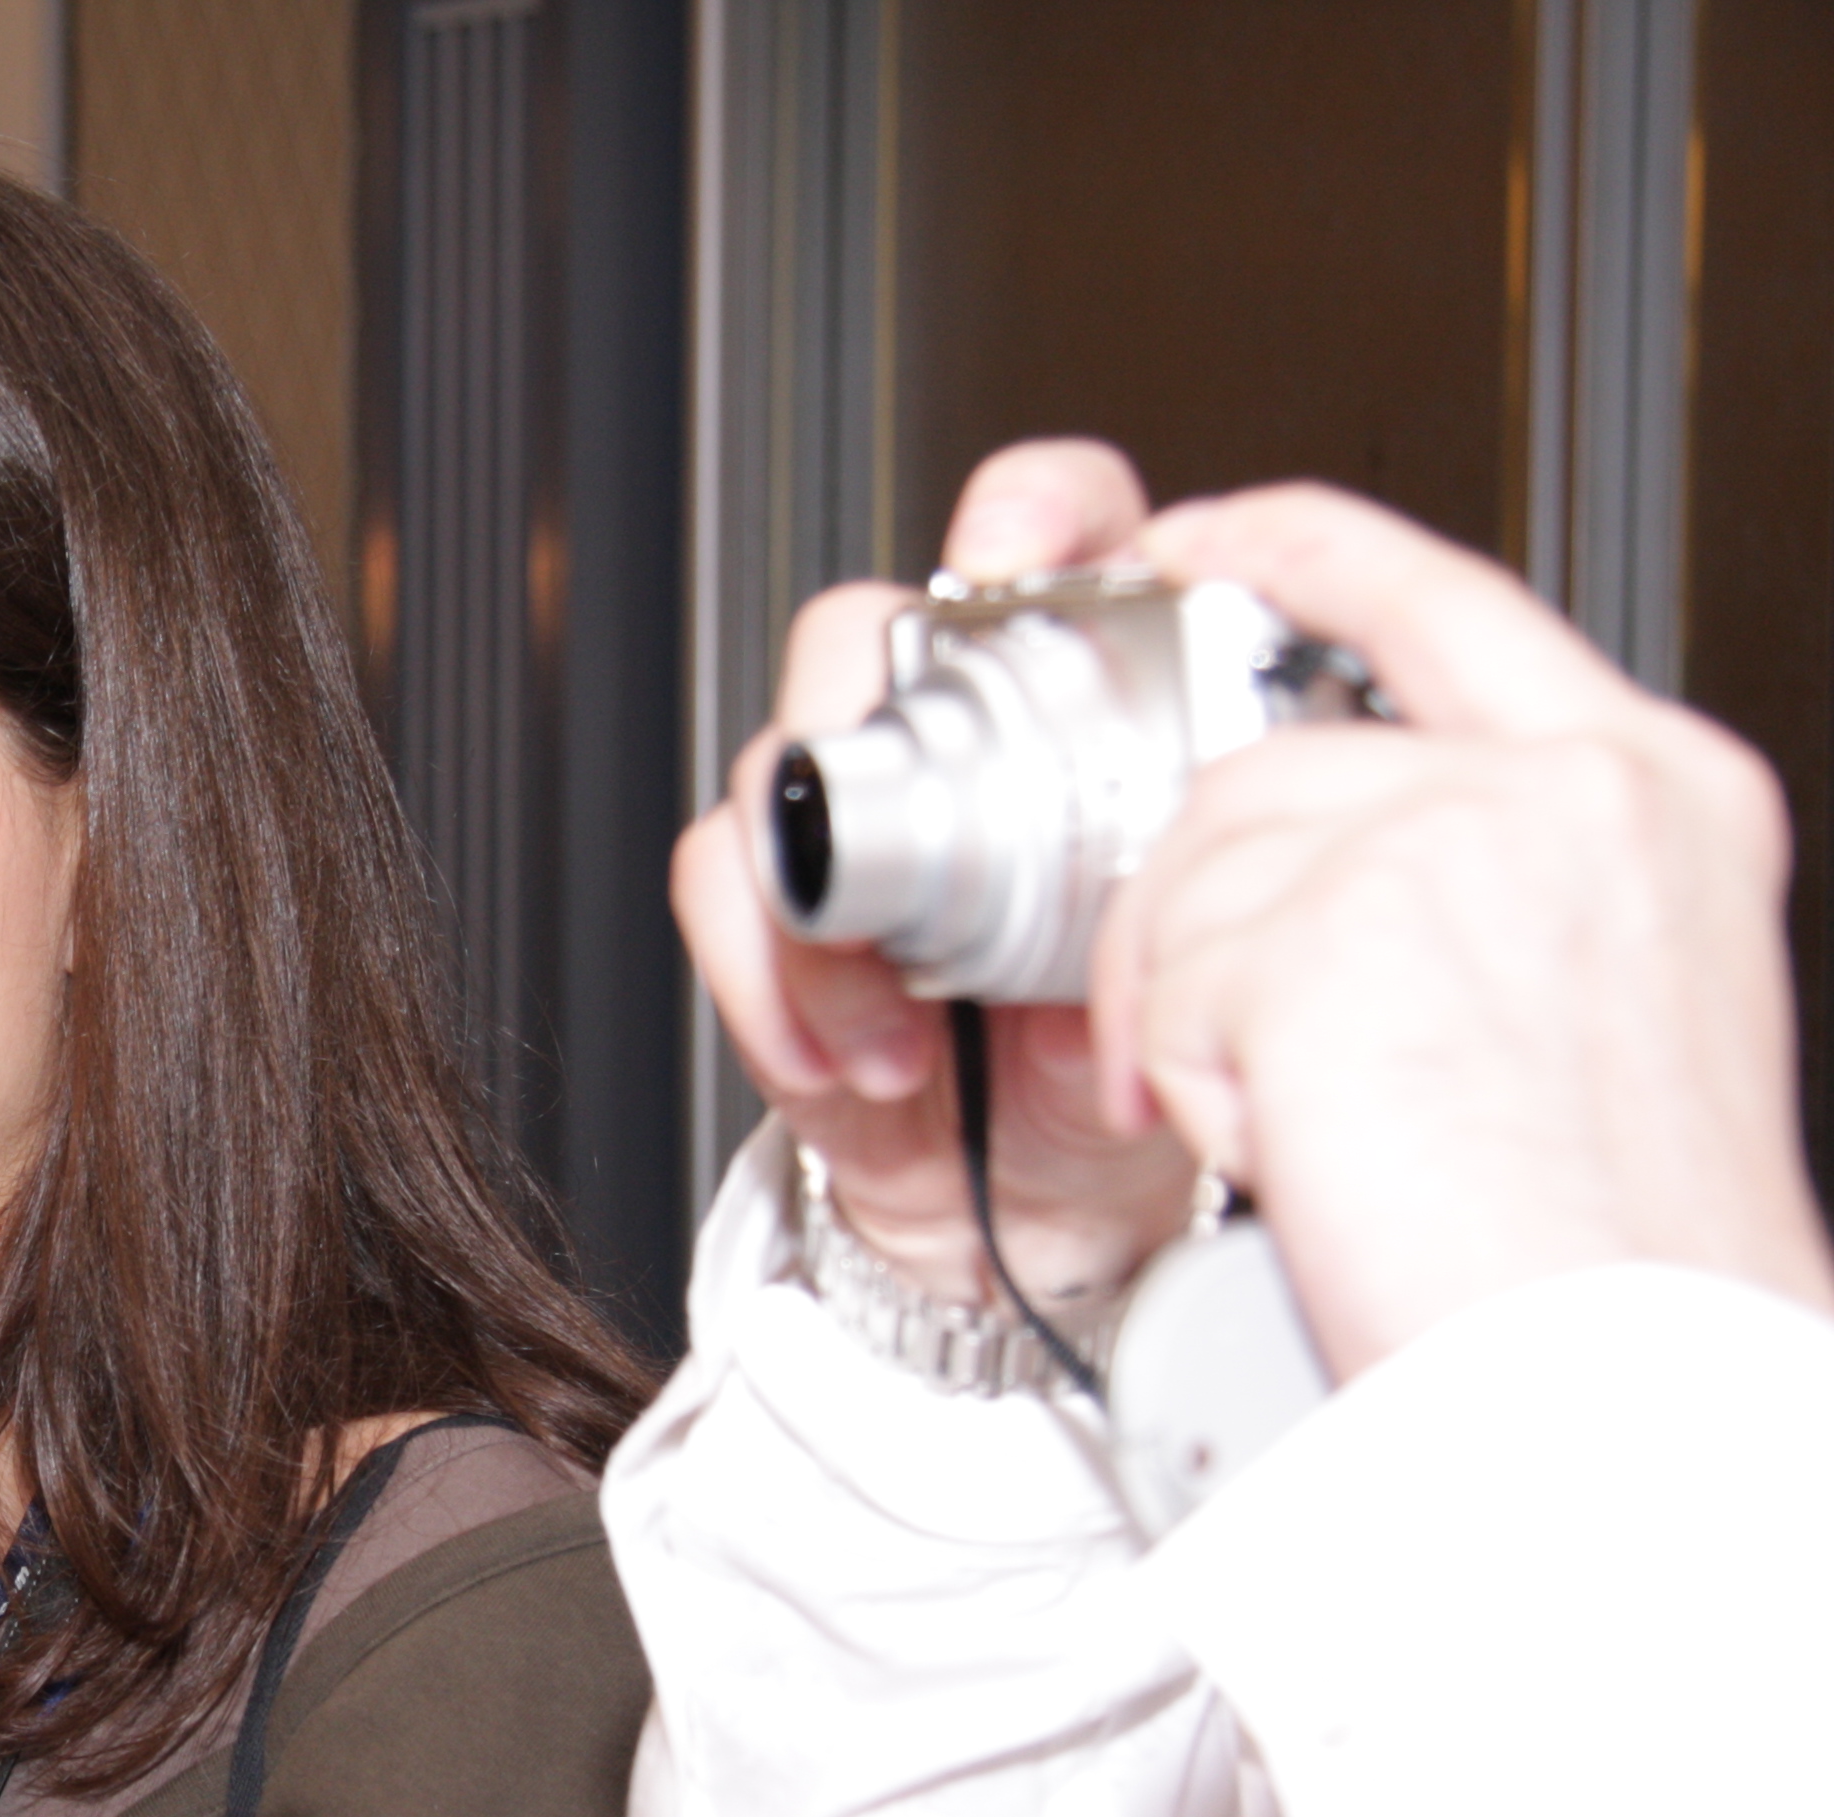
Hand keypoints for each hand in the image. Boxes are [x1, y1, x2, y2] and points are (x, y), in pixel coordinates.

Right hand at [677, 438, 1198, 1303]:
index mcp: (1091, 692)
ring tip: (896, 1029)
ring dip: (819, 911)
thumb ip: (1167, 922)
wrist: (1052, 1210)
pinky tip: (843, 1059)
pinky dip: (768, 980)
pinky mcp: (775, 910)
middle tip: (906, 821)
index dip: (1030, 508)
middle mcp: (954, 732)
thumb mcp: (1195, 976)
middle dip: (858, 719)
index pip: (1059, 528)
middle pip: (858, 630)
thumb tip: (1134, 916)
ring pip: (772, 768)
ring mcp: (852, 817)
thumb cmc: (1143, 1058)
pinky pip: (718, 889)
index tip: (1019, 547)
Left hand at [1099, 484, 1833, 1373]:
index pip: (1440, 599)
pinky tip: (1304, 1153)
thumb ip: (1494, 887)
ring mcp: (1444, 841)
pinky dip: (1197, 1089)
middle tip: (1238, 1056)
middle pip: (1260, 772)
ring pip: (1192, 880)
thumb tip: (1347, 877)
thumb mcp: (1606, 1003)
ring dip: (1201, 1026)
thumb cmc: (1616, 1249)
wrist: (1637, 1377)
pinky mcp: (1325, 931)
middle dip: (1199, 917)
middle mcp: (1563, 786)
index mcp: (1651, 789)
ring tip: (1320, 1136)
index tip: (1210, 545)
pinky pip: (1169, 984)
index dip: (1300, 557)